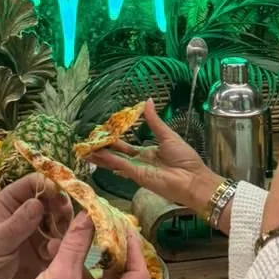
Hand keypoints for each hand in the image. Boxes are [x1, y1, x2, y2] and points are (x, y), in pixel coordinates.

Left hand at [0, 173, 71, 278]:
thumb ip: (17, 224)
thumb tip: (38, 202)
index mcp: (9, 204)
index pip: (32, 184)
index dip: (47, 185)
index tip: (59, 195)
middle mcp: (26, 216)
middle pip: (51, 202)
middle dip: (60, 206)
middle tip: (64, 215)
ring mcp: (38, 235)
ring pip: (59, 223)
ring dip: (63, 227)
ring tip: (59, 238)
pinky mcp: (45, 255)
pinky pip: (60, 245)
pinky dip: (61, 246)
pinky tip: (52, 254)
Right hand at [4, 213, 149, 278]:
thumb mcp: (60, 274)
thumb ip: (76, 243)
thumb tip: (89, 216)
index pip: (139, 276)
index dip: (135, 250)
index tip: (124, 228)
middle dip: (114, 256)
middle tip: (104, 233)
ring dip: (93, 268)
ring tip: (78, 246)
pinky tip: (63, 269)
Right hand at [90, 100, 221, 216]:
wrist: (193, 178)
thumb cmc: (184, 157)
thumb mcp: (167, 135)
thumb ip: (153, 121)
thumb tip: (147, 101)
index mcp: (147, 152)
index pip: (125, 147)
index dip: (113, 140)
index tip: (101, 134)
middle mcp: (139, 161)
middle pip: (116, 154)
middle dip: (102, 149)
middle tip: (87, 142)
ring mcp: (137, 169)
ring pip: (114, 161)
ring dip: (100, 156)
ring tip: (85, 150)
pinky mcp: (137, 176)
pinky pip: (121, 165)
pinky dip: (109, 160)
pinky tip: (97, 155)